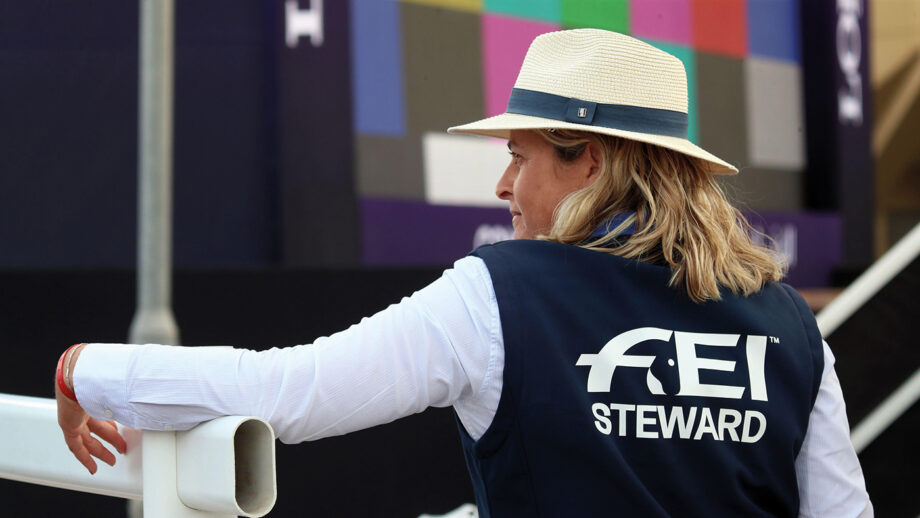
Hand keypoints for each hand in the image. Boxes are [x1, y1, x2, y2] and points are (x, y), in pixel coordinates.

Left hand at [56, 350, 126, 473]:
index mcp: (97, 394)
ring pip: (88, 439)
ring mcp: (74, 416)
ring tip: (111, 460)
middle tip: (121, 447)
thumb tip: (159, 391)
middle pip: (99, 428)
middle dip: (111, 440)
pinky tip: (92, 467)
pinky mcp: (68, 426)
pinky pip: (76, 447)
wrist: (83, 375)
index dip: (114, 424)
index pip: (106, 413)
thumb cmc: (103, 375)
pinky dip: (85, 458)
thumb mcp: (125, 388)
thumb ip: (137, 393)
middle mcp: (84, 405)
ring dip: (101, 451)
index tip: (121, 431)